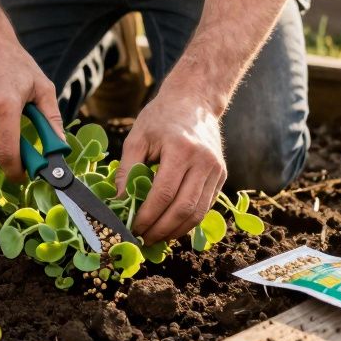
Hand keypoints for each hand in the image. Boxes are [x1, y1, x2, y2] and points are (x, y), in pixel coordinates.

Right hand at [0, 33, 64, 181]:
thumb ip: (52, 119)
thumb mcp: (42, 87)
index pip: (7, 153)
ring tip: (0, 125)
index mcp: (5, 105)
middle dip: (4, 159)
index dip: (15, 171)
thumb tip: (60, 149)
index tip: (21, 175)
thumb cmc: (15, 65)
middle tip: (15, 149)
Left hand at [115, 86, 226, 242]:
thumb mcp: (137, 138)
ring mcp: (216, 170)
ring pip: (198, 213)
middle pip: (183, 208)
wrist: (194, 101)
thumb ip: (127, 170)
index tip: (132, 226)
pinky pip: (205, 207)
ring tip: (155, 237)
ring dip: (175, 231)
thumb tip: (119, 202)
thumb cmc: (161, 118)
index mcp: (180, 149)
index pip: (163, 194)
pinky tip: (170, 226)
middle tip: (142, 239)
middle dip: (161, 229)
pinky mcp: (221, 176)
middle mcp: (203, 161)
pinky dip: (188, 222)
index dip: (147, 215)